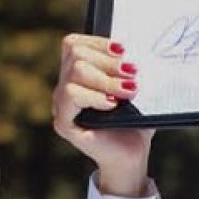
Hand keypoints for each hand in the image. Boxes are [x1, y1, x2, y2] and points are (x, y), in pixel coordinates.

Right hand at [52, 34, 154, 197]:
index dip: (98, 42)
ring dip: (108, 80)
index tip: (124, 50)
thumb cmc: (133, 123)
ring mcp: (61, 104)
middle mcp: (64, 87)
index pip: (74, 44)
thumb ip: (129, 71)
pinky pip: (71, 95)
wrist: (131, 156)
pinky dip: (95, 96)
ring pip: (75, 72)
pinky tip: (112, 104)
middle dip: (109, 62)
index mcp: (77, 75)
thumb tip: (136, 53)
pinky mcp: (63, 122)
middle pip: (76, 54)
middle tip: (133, 74)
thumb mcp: (134, 90)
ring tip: (129, 92)